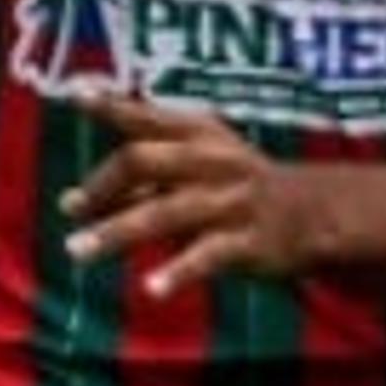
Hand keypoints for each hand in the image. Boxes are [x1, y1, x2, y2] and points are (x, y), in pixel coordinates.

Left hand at [59, 87, 329, 295]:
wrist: (316, 212)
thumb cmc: (237, 187)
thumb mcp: (196, 166)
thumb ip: (138, 179)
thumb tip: (70, 202)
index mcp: (199, 134)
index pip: (147, 117)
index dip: (113, 106)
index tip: (77, 96)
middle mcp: (212, 160)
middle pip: (145, 160)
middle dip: (103, 185)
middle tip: (70, 210)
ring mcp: (230, 200)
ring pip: (164, 213)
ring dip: (117, 233)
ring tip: (78, 252)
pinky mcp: (248, 240)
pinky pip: (207, 258)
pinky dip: (177, 273)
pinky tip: (151, 290)